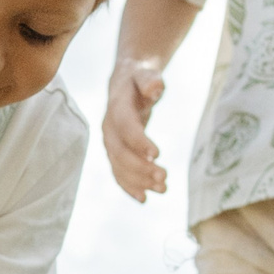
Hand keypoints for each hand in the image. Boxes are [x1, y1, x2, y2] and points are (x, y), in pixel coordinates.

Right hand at [103, 59, 169, 200]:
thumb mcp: (145, 73)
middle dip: (141, 168)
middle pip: (120, 152)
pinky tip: (145, 199)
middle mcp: (109, 128)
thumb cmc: (139, 79)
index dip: (139, 141)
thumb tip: (155, 88)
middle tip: (165, 178)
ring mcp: (110, 143)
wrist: (124, 85)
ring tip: (164, 189)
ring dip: (139, 181)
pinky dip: (130, 187)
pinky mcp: (115, 154)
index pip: (126, 127)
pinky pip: (118, 173)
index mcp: (117, 108)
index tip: (158, 154)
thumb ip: (150, 79)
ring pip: (119, 167)